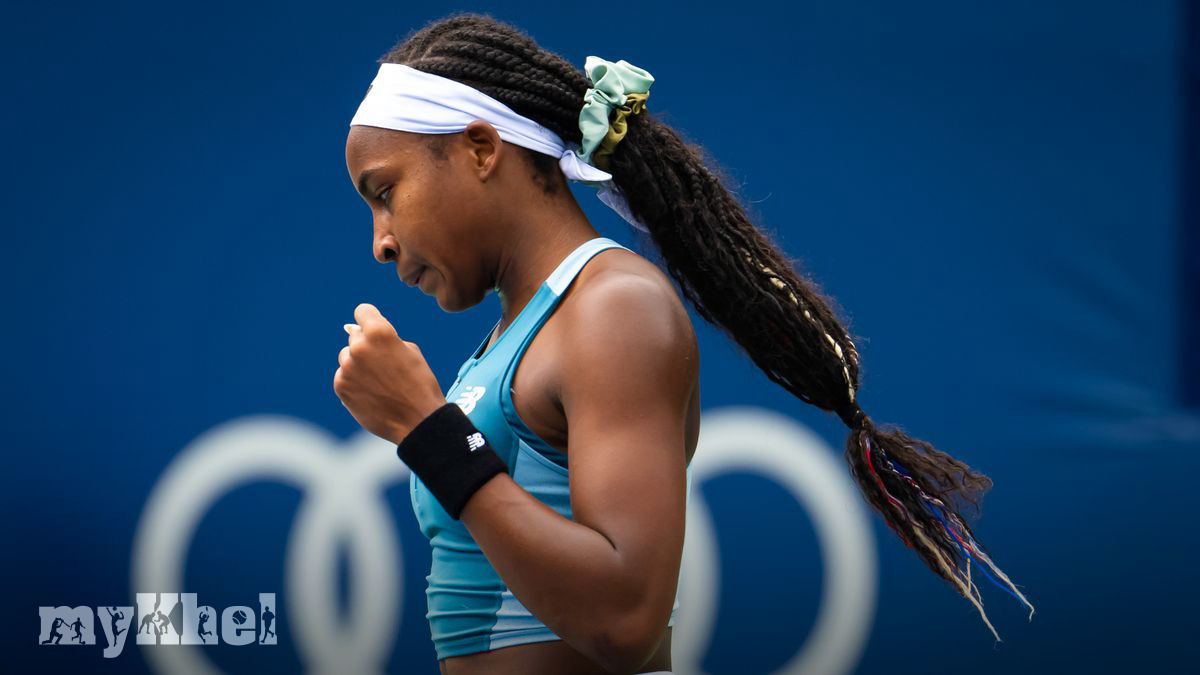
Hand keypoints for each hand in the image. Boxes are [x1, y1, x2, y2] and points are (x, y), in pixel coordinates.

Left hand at [333, 303, 446, 443]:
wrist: (417, 421)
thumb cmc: (420, 384)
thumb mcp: (411, 351)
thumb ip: (387, 339)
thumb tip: (362, 334)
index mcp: (379, 332)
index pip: (363, 311)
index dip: (370, 318)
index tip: (373, 326)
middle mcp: (359, 347)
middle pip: (354, 336)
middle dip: (366, 345)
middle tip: (383, 363)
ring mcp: (347, 368)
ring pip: (347, 357)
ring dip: (358, 364)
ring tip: (379, 381)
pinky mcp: (341, 386)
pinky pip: (343, 376)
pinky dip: (354, 382)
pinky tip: (371, 392)